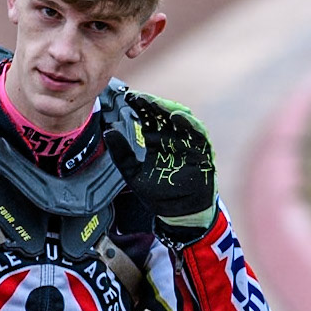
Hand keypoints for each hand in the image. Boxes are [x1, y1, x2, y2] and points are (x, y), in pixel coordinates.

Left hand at [105, 92, 217, 239]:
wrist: (178, 213)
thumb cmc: (158, 193)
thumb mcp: (134, 173)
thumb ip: (122, 153)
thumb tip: (108, 131)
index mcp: (157, 140)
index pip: (149, 118)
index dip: (140, 107)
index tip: (127, 98)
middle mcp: (173, 138)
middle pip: (164, 115)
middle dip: (152, 104)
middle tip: (139, 97)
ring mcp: (189, 143)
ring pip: (181, 119)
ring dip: (168, 110)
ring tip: (155, 103)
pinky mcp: (202, 151)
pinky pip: (198, 134)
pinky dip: (189, 124)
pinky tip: (177, 116)